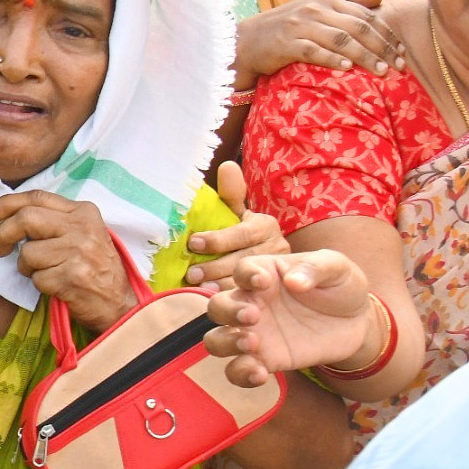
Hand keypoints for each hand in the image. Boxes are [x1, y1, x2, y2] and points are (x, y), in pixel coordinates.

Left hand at [0, 192, 134, 331]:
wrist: (119, 304)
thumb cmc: (95, 267)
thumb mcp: (83, 233)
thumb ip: (53, 220)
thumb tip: (7, 215)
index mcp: (84, 212)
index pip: (37, 197)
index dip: (7, 203)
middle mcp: (82, 228)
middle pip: (27, 219)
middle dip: (5, 234)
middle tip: (0, 249)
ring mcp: (78, 253)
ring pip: (28, 253)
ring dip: (27, 267)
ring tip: (45, 273)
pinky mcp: (72, 277)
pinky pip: (36, 278)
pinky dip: (39, 285)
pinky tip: (56, 286)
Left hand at [187, 162, 287, 289]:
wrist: (270, 264)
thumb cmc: (244, 234)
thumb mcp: (240, 214)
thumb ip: (232, 194)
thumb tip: (227, 166)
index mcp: (265, 226)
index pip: (241, 233)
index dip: (217, 238)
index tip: (194, 242)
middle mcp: (276, 250)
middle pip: (243, 260)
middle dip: (215, 267)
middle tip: (191, 273)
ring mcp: (278, 276)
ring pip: (247, 283)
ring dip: (222, 288)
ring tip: (199, 290)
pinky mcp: (273, 296)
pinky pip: (250, 300)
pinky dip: (231, 301)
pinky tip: (213, 302)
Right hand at [204, 250, 371, 386]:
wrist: (357, 323)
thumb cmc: (341, 286)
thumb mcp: (336, 267)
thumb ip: (315, 268)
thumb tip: (294, 281)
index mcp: (265, 273)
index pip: (242, 270)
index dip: (246, 275)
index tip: (263, 282)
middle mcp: (252, 302)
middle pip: (217, 305)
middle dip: (228, 311)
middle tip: (253, 316)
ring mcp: (255, 333)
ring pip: (217, 339)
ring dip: (227, 342)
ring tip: (253, 344)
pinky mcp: (266, 360)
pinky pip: (238, 369)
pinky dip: (241, 373)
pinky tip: (260, 373)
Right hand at [235, 0, 404, 81]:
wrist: (247, 40)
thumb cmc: (286, 26)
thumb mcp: (315, 7)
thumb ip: (346, 0)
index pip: (365, 14)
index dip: (387, 32)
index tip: (403, 51)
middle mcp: (315, 9)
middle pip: (358, 27)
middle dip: (383, 47)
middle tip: (400, 66)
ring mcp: (300, 26)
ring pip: (342, 39)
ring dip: (366, 56)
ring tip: (383, 71)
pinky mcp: (286, 44)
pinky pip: (314, 51)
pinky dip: (332, 59)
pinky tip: (348, 69)